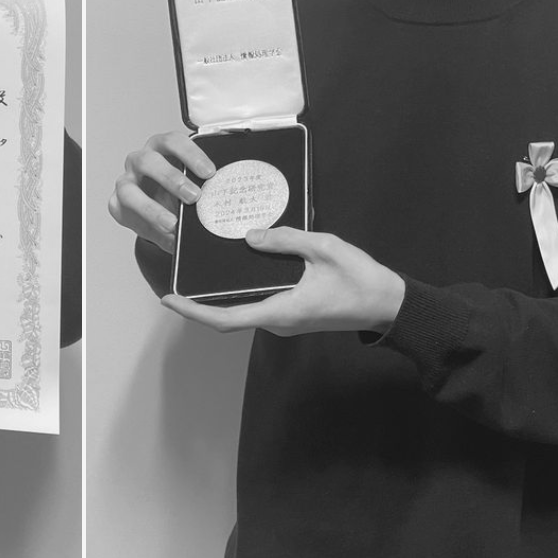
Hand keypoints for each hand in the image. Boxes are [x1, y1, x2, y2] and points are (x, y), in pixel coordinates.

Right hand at [108, 130, 214, 252]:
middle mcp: (142, 161)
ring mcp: (127, 181)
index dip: (191, 154)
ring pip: (129, 188)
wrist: (158, 214)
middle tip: (193, 196)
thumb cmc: (176, 194)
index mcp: (162, 149)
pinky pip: (124, 212)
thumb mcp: (192, 189)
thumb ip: (202, 193)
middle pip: (149, 161)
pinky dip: (145, 224)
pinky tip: (162, 232)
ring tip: (173, 223)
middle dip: (171, 178)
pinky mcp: (116, 202)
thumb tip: (217, 206)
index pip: (173, 142)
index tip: (209, 172)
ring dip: (151, 207)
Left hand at [161, 227, 404, 335]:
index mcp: (281, 310)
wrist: (388, 304)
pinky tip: (233, 269)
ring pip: (242, 310)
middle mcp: (277, 321)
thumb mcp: (323, 249)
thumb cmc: (360, 279)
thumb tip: (250, 237)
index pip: (226, 318)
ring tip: (198, 272)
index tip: (169, 298)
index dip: (193, 311)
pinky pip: (257, 304)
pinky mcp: (291, 313)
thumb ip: (286, 241)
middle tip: (175, 280)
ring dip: (217, 297)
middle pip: (228, 316)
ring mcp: (284, 320)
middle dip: (198, 303)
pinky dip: (238, 292)